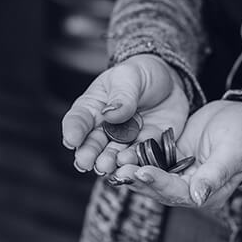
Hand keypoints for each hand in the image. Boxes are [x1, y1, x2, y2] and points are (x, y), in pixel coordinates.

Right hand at [61, 54, 188, 174]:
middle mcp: (104, 128)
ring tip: (107, 165)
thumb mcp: (130, 76)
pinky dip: (134, 163)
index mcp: (93, 107)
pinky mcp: (145, 147)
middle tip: (86, 162)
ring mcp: (124, 141)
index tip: (71, 140)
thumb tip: (110, 113)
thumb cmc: (141, 75)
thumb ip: (121, 95)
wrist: (170, 83)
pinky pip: (138, 157)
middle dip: (88, 153)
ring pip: (112, 155)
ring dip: (108, 162)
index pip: (78, 119)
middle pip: (92, 144)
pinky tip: (131, 165)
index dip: (73, 130)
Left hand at [111, 100, 241, 210]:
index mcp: (207, 194)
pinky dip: (135, 158)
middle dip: (138, 179)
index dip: (159, 183)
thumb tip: (198, 198)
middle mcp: (190, 189)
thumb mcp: (233, 152)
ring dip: (132, 171)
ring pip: (151, 177)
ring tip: (113, 162)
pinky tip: (118, 152)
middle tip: (119, 169)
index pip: (178, 192)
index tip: (142, 172)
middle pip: (159, 188)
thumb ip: (215, 174)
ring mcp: (179, 175)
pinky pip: (150, 161)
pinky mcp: (171, 160)